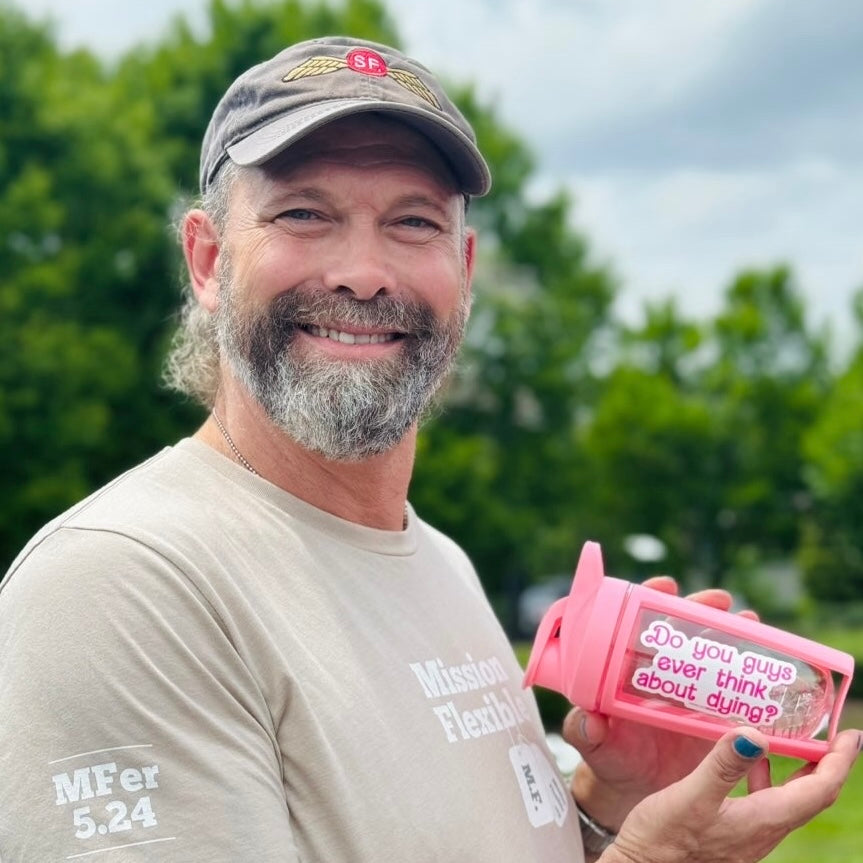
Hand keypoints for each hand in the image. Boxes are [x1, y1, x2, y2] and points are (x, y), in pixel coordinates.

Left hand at [564, 579, 755, 824]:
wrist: (633, 796)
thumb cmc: (608, 759)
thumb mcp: (594, 744)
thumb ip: (585, 731)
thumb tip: (588, 719)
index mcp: (630, 669)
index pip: (640, 623)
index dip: (653, 599)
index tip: (667, 584)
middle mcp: (661, 673)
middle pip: (683, 630)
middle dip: (702, 609)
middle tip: (721, 601)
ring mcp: (689, 693)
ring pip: (712, 653)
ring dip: (732, 633)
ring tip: (750, 622)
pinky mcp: (713, 717)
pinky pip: (733, 690)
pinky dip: (750, 675)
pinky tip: (769, 667)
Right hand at [600, 727, 860, 862]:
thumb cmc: (664, 840)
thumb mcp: (691, 796)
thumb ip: (723, 765)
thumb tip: (754, 734)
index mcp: (763, 820)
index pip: (818, 790)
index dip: (839, 762)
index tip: (852, 735)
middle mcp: (764, 831)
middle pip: (811, 797)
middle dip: (827, 765)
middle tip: (835, 734)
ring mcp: (749, 835)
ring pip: (790, 801)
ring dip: (800, 771)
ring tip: (795, 740)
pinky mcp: (732, 834)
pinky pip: (766, 804)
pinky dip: (768, 778)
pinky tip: (749, 763)